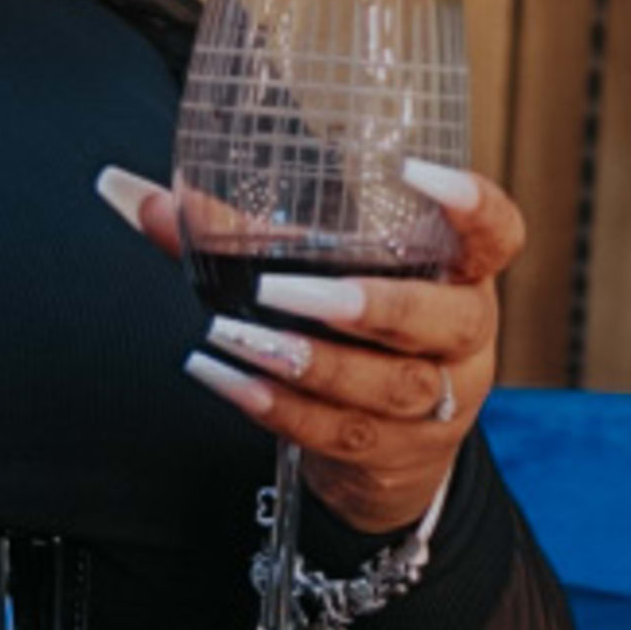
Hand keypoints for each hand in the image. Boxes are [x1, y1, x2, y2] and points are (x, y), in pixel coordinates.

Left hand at [93, 150, 526, 537]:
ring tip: (231, 335)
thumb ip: (235, 234)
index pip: (498, 233)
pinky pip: (336, 434)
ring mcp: (436, 404)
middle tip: (284, 288)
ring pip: (387, 385)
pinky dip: (275, 407)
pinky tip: (223, 379)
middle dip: (367, 304)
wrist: (386, 455)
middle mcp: (463, 337)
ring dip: (307, 362)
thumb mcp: (317, 276)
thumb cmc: (352, 334)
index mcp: (460, 274)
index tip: (418, 173)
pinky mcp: (392, 456)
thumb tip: (132, 191)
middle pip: (442, 317)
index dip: (471, 205)